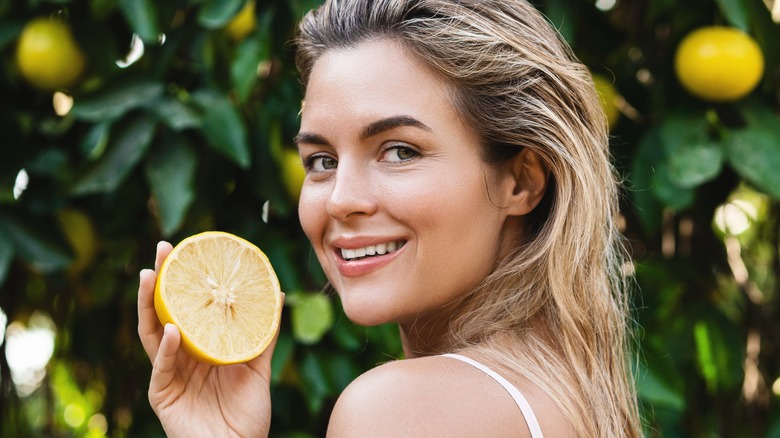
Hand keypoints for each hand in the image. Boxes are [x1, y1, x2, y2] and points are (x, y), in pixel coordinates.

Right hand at [138, 241, 280, 437]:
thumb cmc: (246, 415)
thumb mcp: (258, 367)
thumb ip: (264, 333)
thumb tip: (276, 293)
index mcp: (199, 348)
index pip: (186, 307)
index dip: (184, 280)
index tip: (187, 249)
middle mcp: (180, 356)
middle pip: (164, 311)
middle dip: (161, 280)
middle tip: (164, 250)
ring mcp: (168, 374)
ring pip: (152, 334)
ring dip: (149, 305)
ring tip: (152, 276)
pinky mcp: (162, 395)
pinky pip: (162, 368)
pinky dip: (166, 349)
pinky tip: (172, 329)